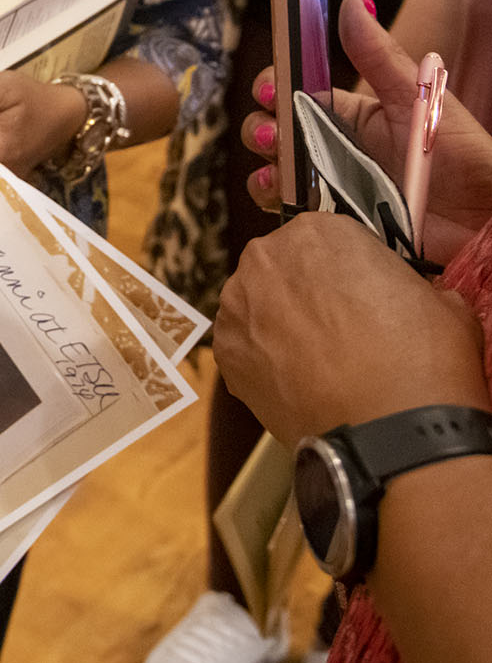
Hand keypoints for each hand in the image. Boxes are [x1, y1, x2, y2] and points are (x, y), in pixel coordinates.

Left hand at [216, 211, 488, 441]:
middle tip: (339, 331)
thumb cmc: (420, 361)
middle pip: (283, 269)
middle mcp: (266, 258)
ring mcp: (237, 305)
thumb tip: (402, 299)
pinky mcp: (224, 352)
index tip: (359, 296)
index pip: (325, 240)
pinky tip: (298, 384)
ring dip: (279, 326)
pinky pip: (243, 347)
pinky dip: (264, 362)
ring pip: (257, 306)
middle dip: (305, 294)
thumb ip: (404, 285)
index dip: (345, 272)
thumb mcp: (438, 302)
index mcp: (318, 231)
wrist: (390, 431)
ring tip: (319, 363)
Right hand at [240, 0, 491, 261]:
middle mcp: (336, 149)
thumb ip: (378, 53)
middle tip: (272, 136)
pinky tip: (280, 195)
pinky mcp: (335, 222)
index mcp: (353, 115)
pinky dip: (274, 201)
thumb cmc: (466, 157)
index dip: (274, 88)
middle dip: (261, 129)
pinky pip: (291, 211)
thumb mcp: (418, 97)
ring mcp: (332, 187)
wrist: (485, 223)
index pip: (297, 94)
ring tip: (275, 167)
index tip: (270, 90)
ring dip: (264, 166)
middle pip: (277, 131)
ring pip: (276, 171)